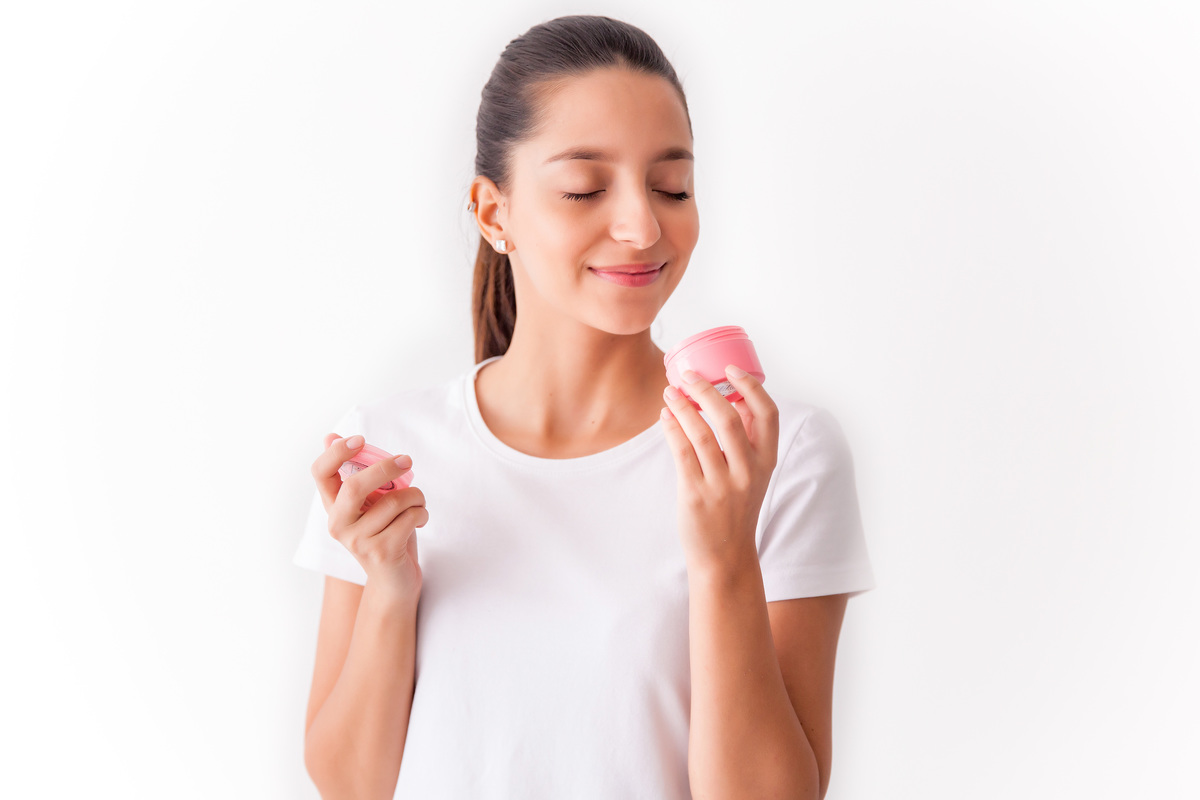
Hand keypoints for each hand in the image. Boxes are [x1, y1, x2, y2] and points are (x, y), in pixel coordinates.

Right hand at [310, 433, 426, 597]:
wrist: (395, 579)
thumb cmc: (386, 532)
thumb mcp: (371, 501)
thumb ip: (357, 473)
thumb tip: (330, 436)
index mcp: (333, 506)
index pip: (320, 472)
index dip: (336, 452)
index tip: (359, 439)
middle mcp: (338, 524)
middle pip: (354, 486)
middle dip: (386, 468)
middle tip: (407, 460)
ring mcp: (357, 541)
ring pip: (394, 501)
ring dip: (416, 496)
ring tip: (419, 503)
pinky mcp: (380, 552)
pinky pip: (409, 518)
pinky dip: (422, 513)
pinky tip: (420, 519)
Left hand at [659, 366, 779, 573]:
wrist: (724, 556)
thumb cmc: (735, 507)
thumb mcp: (752, 475)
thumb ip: (746, 441)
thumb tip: (728, 397)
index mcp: (766, 463)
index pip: (768, 415)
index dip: (751, 387)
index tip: (731, 369)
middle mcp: (748, 472)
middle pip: (730, 418)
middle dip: (707, 389)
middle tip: (688, 375)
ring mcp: (722, 485)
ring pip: (702, 432)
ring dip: (683, 405)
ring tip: (670, 391)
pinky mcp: (696, 494)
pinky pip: (682, 452)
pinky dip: (672, 428)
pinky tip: (665, 416)